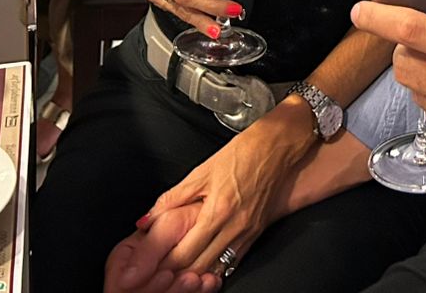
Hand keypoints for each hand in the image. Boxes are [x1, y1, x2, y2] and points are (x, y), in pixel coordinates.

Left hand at [105, 116, 309, 292]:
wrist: (279, 147)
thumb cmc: (244, 153)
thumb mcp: (202, 170)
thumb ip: (172, 199)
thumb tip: (146, 220)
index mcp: (217, 211)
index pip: (183, 252)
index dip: (162, 266)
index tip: (147, 271)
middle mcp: (234, 227)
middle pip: (198, 265)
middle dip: (175, 277)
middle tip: (156, 282)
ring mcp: (247, 233)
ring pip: (216, 268)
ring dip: (195, 277)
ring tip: (176, 281)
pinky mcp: (256, 234)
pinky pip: (233, 261)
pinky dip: (216, 269)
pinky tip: (204, 273)